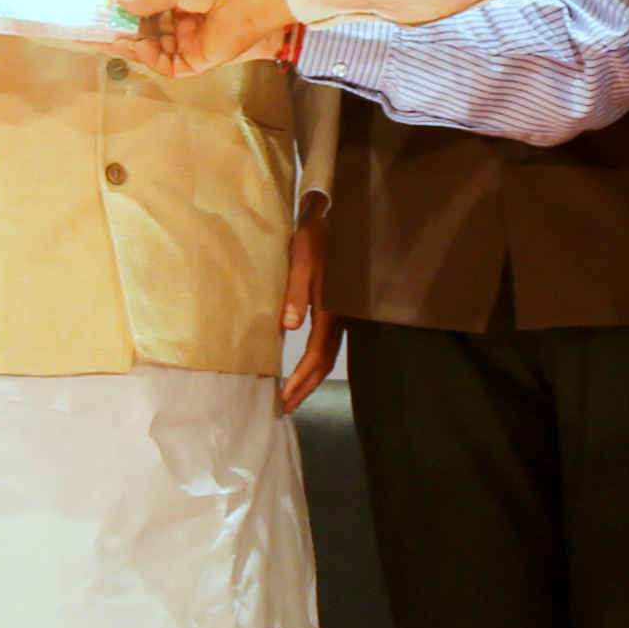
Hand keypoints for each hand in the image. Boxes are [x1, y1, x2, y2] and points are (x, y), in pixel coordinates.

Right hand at [125, 0, 295, 76]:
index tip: (109, 8)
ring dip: (134, 45)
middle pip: (151, 29)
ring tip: (113, 39)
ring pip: (156, 48)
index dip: (131, 8)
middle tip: (104, 28)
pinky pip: (168, 64)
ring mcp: (192, 39)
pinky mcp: (198, 58)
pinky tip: (136, 47)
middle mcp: (187, 17)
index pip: (151, 4)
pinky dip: (150, 58)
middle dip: (127, 29)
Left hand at [278, 208, 340, 414]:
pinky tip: (308, 367)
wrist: (337, 219)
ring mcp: (343, 315)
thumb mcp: (301, 262)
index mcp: (331, 309)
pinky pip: (330, 344)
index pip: (316, 355)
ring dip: (312, 378)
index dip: (301, 379)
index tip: (285, 398)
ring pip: (329, 356)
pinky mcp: (341, 310)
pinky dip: (317, 362)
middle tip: (287, 408)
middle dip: (306, 387)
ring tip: (295, 395)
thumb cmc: (315, 239)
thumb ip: (295, 293)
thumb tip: (288, 327)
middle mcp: (341, 318)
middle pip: (325, 363)